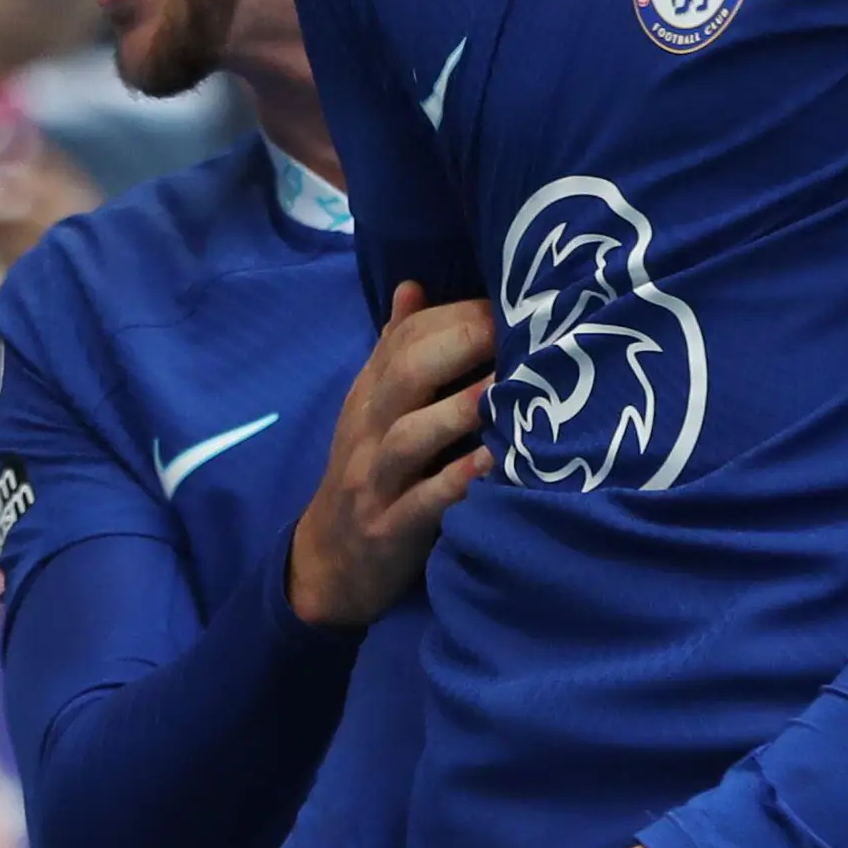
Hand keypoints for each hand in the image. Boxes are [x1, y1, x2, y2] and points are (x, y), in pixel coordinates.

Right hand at [287, 282, 494, 627]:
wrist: (330, 560)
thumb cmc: (371, 473)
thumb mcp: (373, 410)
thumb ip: (395, 351)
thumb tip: (413, 286)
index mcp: (369, 395)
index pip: (404, 339)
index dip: (455, 314)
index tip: (510, 299)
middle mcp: (368, 430)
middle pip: (406, 374)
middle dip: (462, 344)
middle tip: (517, 328)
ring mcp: (375, 481)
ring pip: (411, 436)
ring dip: (462, 408)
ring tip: (509, 386)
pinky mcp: (389, 529)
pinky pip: (423, 502)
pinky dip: (457, 480)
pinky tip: (493, 463)